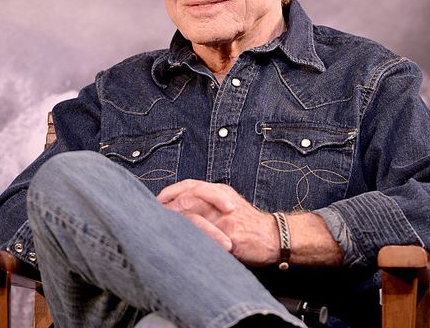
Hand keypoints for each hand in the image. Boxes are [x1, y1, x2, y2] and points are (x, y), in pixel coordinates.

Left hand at [157, 179, 278, 265]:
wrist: (275, 236)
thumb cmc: (249, 224)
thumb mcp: (229, 204)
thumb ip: (207, 203)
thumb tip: (180, 207)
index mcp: (219, 191)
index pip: (189, 185)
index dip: (169, 193)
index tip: (156, 202)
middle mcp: (221, 201)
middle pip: (187, 199)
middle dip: (167, 209)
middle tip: (153, 218)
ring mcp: (225, 218)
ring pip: (193, 217)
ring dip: (175, 224)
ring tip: (162, 231)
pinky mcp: (230, 235)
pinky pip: (205, 237)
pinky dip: (190, 239)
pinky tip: (178, 245)